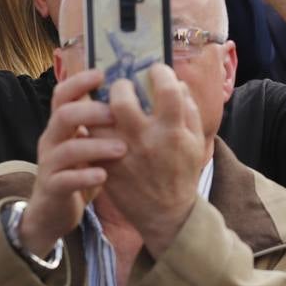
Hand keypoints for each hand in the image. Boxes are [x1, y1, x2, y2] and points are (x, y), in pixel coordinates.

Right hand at [19, 70, 124, 256]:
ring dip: (96, 145)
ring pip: (67, 148)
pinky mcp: (53, 188)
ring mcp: (49, 164)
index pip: (63, 94)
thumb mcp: (85, 144)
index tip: (102, 74)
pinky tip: (105, 176)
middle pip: (63, 114)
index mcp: (60, 126)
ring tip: (122, 148)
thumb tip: (132, 98)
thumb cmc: (78, 172)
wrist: (52, 212)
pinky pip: (66, 179)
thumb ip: (99, 125)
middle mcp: (51, 140)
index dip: (79, 81)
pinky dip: (86, 176)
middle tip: (118, 114)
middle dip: (91, 111)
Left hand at [91, 65, 206, 255]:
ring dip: (100, 107)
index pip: (167, 89)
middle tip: (123, 87)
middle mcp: (145, 140)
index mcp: (172, 131)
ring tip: (107, 106)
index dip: (160, 73)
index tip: (155, 71)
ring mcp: (122, 154)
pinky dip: (94, 128)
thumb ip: (189, 110)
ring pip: (97, 119)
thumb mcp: (195, 141)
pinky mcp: (106, 166)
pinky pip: (90, 138)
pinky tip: (101, 125)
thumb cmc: (181, 172)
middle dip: (120, 86)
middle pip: (120, 100)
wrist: (166, 214)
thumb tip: (177, 83)